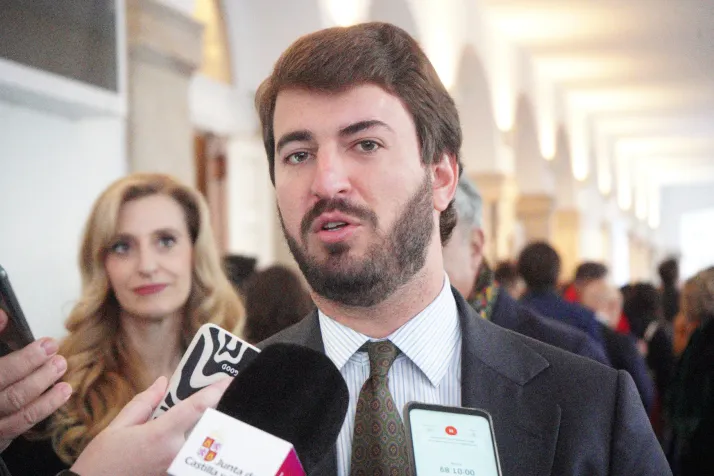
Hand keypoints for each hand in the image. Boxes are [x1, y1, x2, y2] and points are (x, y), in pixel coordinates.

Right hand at [0, 309, 70, 451]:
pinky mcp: (0, 437)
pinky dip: (43, 412)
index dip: (25, 360)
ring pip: (19, 415)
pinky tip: (60, 397)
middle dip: (38, 378)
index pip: (1, 372)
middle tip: (60, 361)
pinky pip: (22, 427)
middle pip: (12, 395)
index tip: (48, 344)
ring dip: (47, 399)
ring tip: (66, 384)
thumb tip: (4, 316)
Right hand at [71, 374, 231, 475]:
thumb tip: (162, 382)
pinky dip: (194, 443)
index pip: (196, 408)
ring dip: (204, 428)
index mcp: (160, 434)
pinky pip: (191, 455)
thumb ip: (144, 402)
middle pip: (205, 425)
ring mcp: (177, 467)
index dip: (215, 391)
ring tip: (204, 415)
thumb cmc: (101, 461)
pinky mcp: (174, 474)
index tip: (228, 379)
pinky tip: (192, 435)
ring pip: (200, 441)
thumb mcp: (118, 426)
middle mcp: (174, 452)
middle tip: (217, 395)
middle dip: (212, 410)